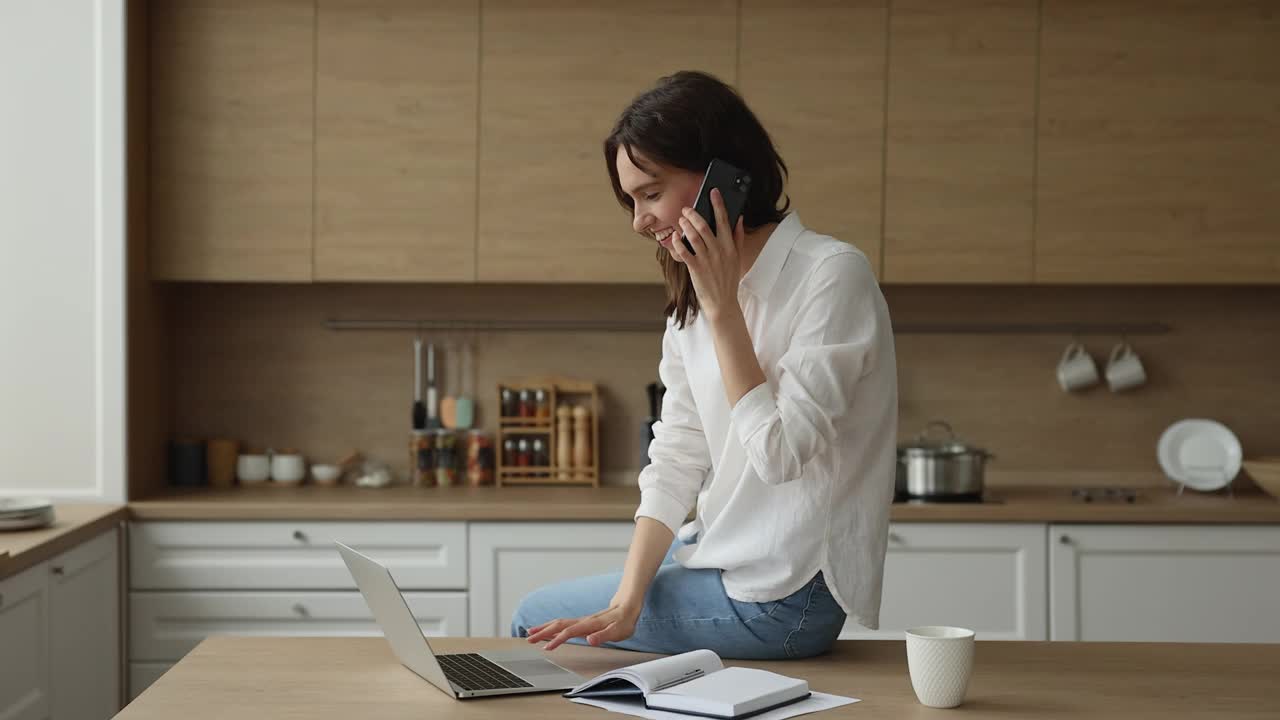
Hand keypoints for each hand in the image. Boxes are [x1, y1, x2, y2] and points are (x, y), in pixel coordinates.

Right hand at [525, 598, 641, 650]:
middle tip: (529, 639)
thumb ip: (604, 635)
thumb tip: (590, 640)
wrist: (627, 605)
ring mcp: (581, 621)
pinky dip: (552, 628)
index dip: (557, 640)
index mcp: (589, 624)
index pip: (569, 632)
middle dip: (543, 632)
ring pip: (559, 623)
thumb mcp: (618, 630)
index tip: (546, 648)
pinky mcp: (582, 623)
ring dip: (544, 628)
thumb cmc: (624, 619)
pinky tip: (547, 631)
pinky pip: (563, 624)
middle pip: (558, 625)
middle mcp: (583, 621)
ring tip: (531, 634)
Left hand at [670, 188, 744, 323]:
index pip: (724, 220)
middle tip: (686, 209)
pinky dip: (678, 243)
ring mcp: (707, 260)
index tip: (713, 192)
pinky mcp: (696, 269)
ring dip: (685, 225)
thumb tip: (739, 218)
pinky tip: (675, 237)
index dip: (718, 204)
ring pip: (694, 236)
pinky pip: (684, 252)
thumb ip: (738, 237)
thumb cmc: (729, 278)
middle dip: (693, 214)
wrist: (723, 302)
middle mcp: (719, 251)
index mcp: (730, 246)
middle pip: (704, 226)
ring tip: (680, 220)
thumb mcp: (737, 257)